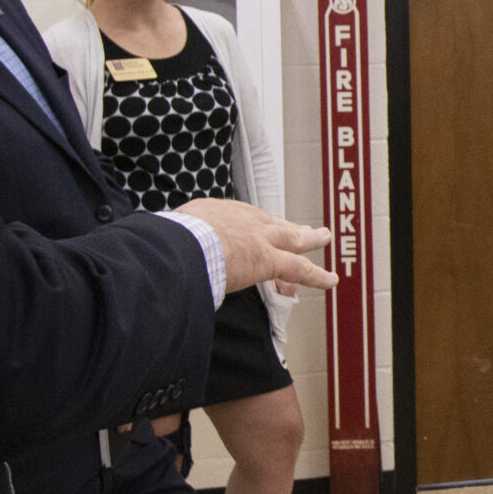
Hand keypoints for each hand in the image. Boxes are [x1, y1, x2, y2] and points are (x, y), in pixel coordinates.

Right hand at [172, 198, 334, 295]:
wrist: (181, 244)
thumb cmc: (169, 242)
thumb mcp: (171, 236)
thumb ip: (174, 245)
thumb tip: (160, 256)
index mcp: (218, 213)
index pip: (242, 221)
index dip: (253, 229)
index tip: (257, 233)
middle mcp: (243, 219)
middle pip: (272, 222)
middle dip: (287, 225)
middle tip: (302, 227)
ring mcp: (260, 238)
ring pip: (292, 238)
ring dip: (310, 238)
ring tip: (323, 237)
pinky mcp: (269, 260)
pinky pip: (300, 269)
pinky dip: (317, 276)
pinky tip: (331, 280)